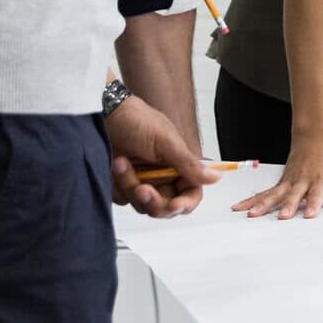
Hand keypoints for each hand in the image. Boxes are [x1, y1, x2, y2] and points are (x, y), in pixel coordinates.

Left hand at [104, 95, 216, 217]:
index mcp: (180, 167)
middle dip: (153, 200)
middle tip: (141, 188)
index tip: (173, 205)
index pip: (191, 195)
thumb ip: (189, 164)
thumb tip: (215, 178)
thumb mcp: (166, 142)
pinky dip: (117, 184)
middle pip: (165, 208)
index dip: (184, 204)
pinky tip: (115, 164)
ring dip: (129, 185)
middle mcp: (164, 178)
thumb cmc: (138, 121)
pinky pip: (122, 199)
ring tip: (121, 162)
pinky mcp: (123, 185)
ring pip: (141, 204)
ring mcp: (143, 183)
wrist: (106, 115)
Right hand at [233, 129, 322, 219]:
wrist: (315, 138)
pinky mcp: (280, 184)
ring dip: (263, 205)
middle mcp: (303, 183)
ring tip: (251, 216)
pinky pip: (264, 194)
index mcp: (320, 181)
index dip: (314, 204)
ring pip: (275, 194)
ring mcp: (289, 183)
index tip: (309, 215)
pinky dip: (251, 201)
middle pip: (295, 195)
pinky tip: (239, 209)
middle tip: (283, 217)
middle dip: (289, 206)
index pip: (318, 195)